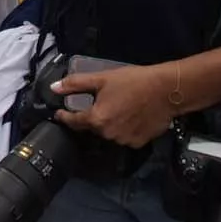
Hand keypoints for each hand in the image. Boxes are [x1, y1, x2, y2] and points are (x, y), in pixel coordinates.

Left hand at [52, 63, 177, 147]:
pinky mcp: (138, 143)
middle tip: (97, 103)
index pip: (73, 122)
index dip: (64, 116)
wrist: (167, 90)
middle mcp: (108, 134)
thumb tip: (54, 88)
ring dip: (107, 124)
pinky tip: (129, 116)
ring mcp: (124, 141)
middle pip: (92, 127)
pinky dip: (122, 129)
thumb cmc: (132, 81)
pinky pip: (124, 137)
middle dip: (90, 117)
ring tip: (116, 108)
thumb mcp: (101, 79)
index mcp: (96, 119)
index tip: (59, 113)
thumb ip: (75, 84)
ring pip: (108, 133)